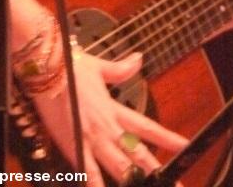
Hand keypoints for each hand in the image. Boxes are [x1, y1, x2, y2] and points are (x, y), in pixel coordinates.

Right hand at [31, 50, 187, 186]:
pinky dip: (96, 184)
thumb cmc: (70, 65)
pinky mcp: (74, 147)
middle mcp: (108, 128)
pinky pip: (88, 173)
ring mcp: (92, 140)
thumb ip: (120, 68)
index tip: (185, 146)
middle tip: (177, 186)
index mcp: (114, 110)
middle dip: (157, 173)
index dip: (167, 137)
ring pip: (120, 168)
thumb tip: (139, 58)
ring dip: (134, 182)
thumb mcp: (99, 67)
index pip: (146, 126)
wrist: (47, 67)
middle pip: (138, 155)